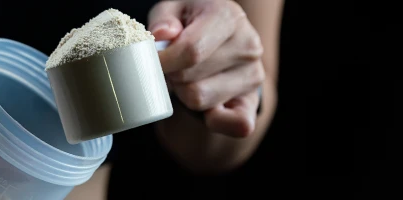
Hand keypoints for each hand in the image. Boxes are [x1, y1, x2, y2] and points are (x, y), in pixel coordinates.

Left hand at [149, 0, 264, 136]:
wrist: (221, 39)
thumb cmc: (190, 23)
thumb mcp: (172, 9)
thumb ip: (163, 19)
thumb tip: (162, 35)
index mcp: (228, 17)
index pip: (190, 50)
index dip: (163, 62)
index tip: (149, 63)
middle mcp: (247, 45)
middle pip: (189, 78)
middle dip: (170, 75)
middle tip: (171, 67)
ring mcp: (253, 75)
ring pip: (199, 100)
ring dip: (184, 93)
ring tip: (187, 77)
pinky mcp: (253, 101)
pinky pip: (236, 124)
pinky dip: (213, 120)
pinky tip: (205, 104)